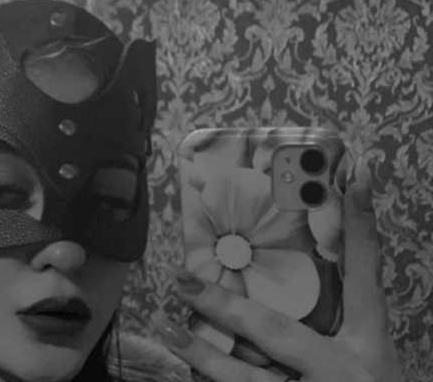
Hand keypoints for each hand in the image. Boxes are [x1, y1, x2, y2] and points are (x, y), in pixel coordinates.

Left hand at [151, 168, 403, 381]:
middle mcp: (343, 370)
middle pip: (276, 331)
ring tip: (168, 329)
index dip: (361, 224)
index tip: (354, 175)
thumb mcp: (369, 353)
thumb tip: (287, 284)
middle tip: (183, 279)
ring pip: (247, 380)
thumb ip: (334, 320)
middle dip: (226, 305)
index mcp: (369, 343)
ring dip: (203, 354)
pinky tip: (185, 373)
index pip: (366, 273)